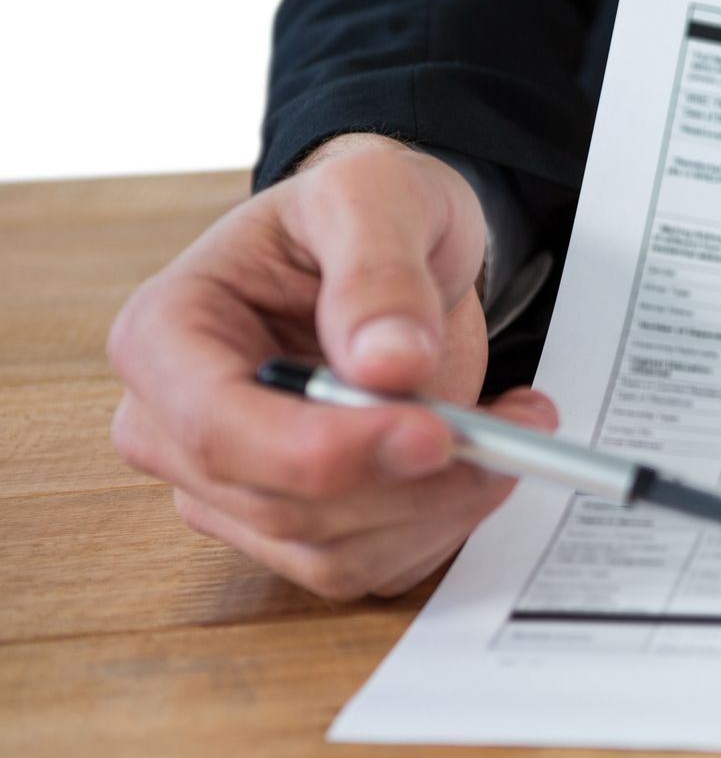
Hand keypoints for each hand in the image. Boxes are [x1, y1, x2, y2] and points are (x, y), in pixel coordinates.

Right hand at [107, 134, 556, 600]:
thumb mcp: (376, 194)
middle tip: (513, 429)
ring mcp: (237, 488)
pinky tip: (489, 454)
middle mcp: (180, 427)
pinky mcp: (302, 525)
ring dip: (444, 504)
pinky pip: (375, 564)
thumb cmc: (364, 211)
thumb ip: (377, 270)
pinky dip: (450, 521)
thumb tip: (390, 364)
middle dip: (410, 480)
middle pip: (283, 505)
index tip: (431, 431)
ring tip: (516, 426)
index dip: (325, 449)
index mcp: (167, 335)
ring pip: (333, 553)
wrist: (398, 246)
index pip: (218, 429)